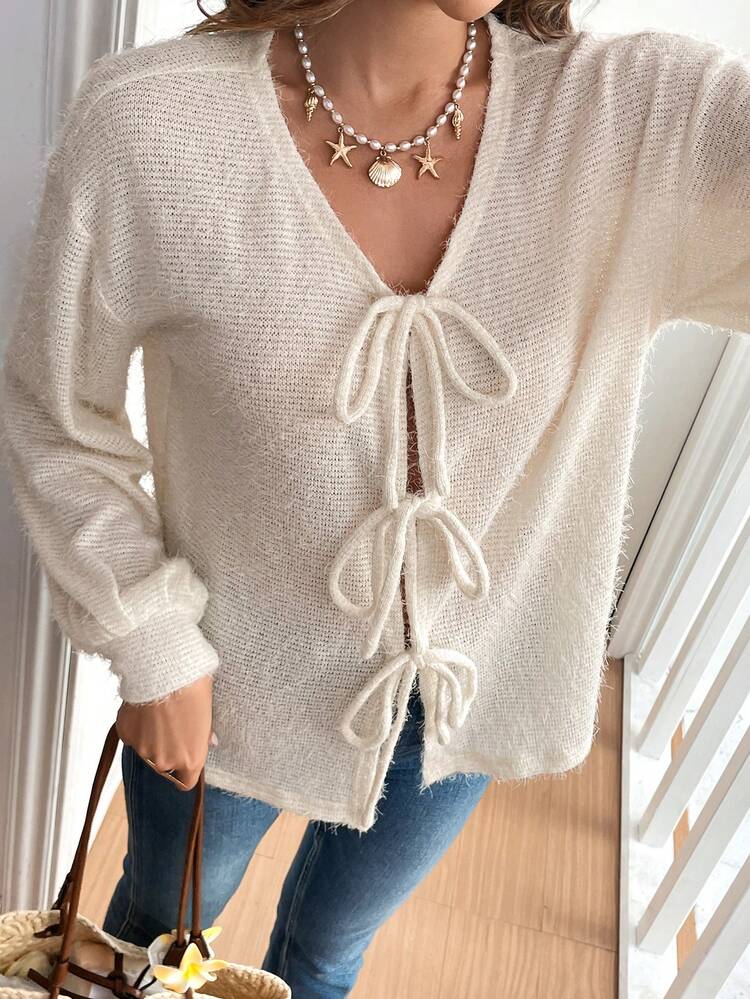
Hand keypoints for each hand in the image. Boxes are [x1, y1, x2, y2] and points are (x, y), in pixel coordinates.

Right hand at [116, 673, 215, 789]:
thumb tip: (209, 742)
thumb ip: (204, 734)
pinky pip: (133, 736)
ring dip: (152, 739)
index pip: (186, 782)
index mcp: (191, 759)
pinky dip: (137, 727)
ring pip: (147, 750)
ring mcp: (143, 750)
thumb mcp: (207, 712)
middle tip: (173, 726)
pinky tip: (145, 709)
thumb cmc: (192, 688)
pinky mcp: (126, 735)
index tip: (184, 758)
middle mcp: (166, 761)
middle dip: (169, 750)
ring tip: (159, 713)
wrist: (164, 671)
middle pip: (166, 765)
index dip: (185, 771)